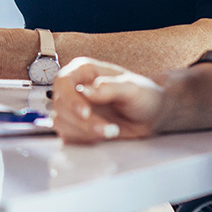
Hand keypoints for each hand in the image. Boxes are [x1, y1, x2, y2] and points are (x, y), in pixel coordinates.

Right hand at [50, 57, 164, 143]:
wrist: (151, 116)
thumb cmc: (143, 96)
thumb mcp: (132, 88)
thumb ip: (109, 87)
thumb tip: (85, 91)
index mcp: (84, 72)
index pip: (63, 82)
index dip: (70, 98)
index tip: (85, 113)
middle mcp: (74, 88)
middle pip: (60, 105)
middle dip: (82, 122)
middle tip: (108, 129)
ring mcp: (73, 109)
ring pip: (61, 122)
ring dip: (84, 132)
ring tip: (110, 132)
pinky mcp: (75, 127)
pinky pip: (67, 136)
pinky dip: (84, 140)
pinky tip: (102, 137)